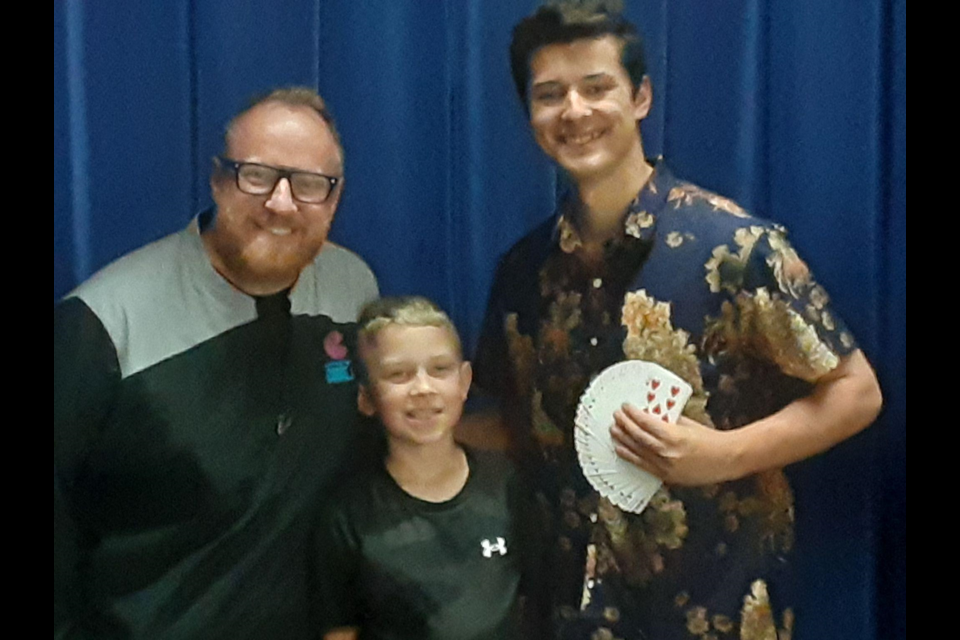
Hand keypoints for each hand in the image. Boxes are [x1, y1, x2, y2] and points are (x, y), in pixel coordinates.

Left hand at [610, 404, 740, 485]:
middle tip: (616, 416)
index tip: (625, 406)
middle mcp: (667, 452)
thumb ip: (668, 421)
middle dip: (624, 425)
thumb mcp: (688, 424)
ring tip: (614, 431)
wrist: (726, 459)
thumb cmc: (709, 439)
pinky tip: (621, 450)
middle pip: (638, 437)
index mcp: (674, 436)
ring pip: (637, 452)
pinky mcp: (667, 477)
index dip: (632, 414)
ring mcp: (666, 467)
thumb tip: (650, 415)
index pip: (646, 423)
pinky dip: (630, 457)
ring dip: (623, 440)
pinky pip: (643, 466)